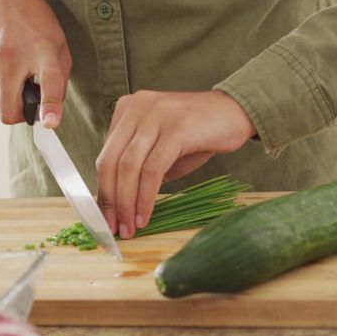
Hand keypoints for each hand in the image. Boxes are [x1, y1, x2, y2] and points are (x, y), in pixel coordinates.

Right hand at [0, 0, 70, 126]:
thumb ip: (58, 85)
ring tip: (16, 73)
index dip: (49, 106)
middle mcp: (12, 56)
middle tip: (29, 100)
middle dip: (21, 113)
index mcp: (42, 53)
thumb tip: (47, 116)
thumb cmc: (36, 27)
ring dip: (8, 96)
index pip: (49, 83)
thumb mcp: (59, 51)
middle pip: (9, 110)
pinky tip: (3, 66)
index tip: (49, 122)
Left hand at [96, 90, 255, 238]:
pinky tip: (145, 216)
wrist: (234, 114)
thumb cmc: (197, 135)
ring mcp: (156, 115)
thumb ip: (137, 167)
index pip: (105, 156)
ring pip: (129, 167)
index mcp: (127, 109)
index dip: (102, 191)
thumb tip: (117, 203)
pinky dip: (146, 197)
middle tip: (114, 228)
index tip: (105, 218)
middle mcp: (137, 108)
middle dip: (110, 200)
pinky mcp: (177, 128)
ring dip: (127, 203)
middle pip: (111, 162)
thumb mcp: (160, 147)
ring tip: (130, 227)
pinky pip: (153, 170)